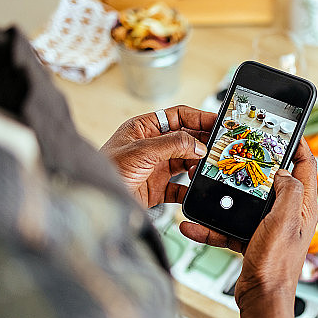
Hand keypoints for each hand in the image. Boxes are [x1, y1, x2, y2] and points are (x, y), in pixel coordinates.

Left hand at [101, 106, 216, 207]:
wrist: (97, 201)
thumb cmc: (107, 170)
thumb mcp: (142, 151)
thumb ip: (173, 144)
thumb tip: (198, 143)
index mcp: (144, 128)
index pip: (178, 116)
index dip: (199, 118)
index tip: (218, 121)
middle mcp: (151, 146)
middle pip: (185, 139)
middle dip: (202, 143)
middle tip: (219, 147)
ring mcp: (155, 167)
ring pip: (186, 162)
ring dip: (198, 166)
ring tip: (207, 168)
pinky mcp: (157, 188)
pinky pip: (180, 187)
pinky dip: (190, 188)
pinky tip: (196, 188)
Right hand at [179, 140, 317, 317]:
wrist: (261, 300)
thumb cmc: (276, 262)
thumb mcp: (284, 219)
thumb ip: (287, 191)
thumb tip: (282, 171)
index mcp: (303, 206)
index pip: (307, 167)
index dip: (300, 145)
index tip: (287, 131)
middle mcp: (289, 216)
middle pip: (275, 181)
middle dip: (256, 166)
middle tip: (240, 150)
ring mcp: (270, 229)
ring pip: (247, 204)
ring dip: (226, 198)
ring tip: (208, 185)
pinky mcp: (252, 242)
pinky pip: (230, 228)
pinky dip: (212, 227)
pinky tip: (191, 226)